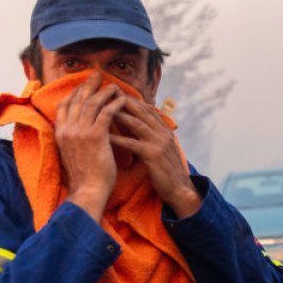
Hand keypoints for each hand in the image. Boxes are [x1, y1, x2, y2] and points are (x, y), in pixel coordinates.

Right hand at [55, 72, 125, 220]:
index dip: (74, 93)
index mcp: (60, 133)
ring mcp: (80, 132)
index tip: (84, 85)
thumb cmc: (84, 175)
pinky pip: (106, 114)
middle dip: (88, 85)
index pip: (64, 106)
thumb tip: (80, 129)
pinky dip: (114, 104)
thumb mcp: (72, 152)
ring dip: (104, 92)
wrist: (88, 190)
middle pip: (77, 100)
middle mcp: (67, 129)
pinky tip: (122, 99)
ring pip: (91, 104)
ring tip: (114, 85)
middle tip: (98, 74)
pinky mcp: (95, 137)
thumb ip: (73, 138)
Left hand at [109, 96, 201, 217]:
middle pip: (141, 111)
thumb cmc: (167, 171)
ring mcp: (159, 143)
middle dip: (123, 100)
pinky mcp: (153, 155)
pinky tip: (105, 135)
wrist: (180, 189)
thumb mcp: (162, 149)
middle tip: (106, 92)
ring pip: (137, 123)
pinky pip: (132, 144)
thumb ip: (153, 136)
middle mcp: (163, 133)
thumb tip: (139, 127)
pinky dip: (118, 138)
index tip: (115, 92)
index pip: (147, 109)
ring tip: (102, 108)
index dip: (131, 99)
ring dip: (119, 114)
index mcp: (165, 130)